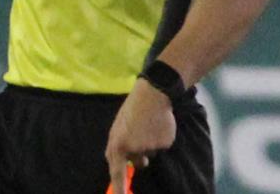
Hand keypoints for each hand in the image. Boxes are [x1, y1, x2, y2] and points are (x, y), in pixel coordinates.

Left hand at [105, 79, 176, 193]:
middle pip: (138, 163)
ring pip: (150, 153)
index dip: (119, 188)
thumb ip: (122, 147)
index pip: (116, 172)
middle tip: (141, 139)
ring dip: (150, 143)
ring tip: (147, 124)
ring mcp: (148, 147)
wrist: (152, 95)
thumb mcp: (120, 128)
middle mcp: (132, 148)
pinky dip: (161, 138)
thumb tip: (137, 164)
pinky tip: (158, 125)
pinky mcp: (163, 144)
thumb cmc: (133, 111)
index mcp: (117, 144)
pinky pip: (162, 147)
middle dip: (140, 157)